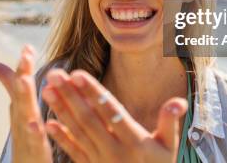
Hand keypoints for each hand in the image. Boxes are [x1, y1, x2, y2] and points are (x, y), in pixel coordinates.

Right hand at [0, 45, 51, 162]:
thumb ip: (18, 94)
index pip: (21, 85)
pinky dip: (33, 131)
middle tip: (25, 53)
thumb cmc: (27, 146)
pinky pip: (34, 141)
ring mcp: (26, 137)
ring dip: (24, 96)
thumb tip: (0, 68)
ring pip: (25, 114)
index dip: (23, 67)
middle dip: (22, 73)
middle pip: (21, 94)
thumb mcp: (23, 117)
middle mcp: (21, 121)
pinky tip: (34, 122)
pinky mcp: (35, 153)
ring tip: (24, 79)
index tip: (27, 46)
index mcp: (23, 111)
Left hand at [40, 69, 187, 162]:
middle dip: (69, 94)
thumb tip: (179, 101)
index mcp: (133, 140)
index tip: (78, 73)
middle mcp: (113, 150)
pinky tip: (47, 123)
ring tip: (46, 89)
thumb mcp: (169, 147)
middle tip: (54, 73)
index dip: (93, 92)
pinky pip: (74, 152)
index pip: (110, 111)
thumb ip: (170, 122)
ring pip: (77, 132)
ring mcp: (100, 161)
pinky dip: (60, 138)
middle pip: (88, 118)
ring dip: (60, 110)